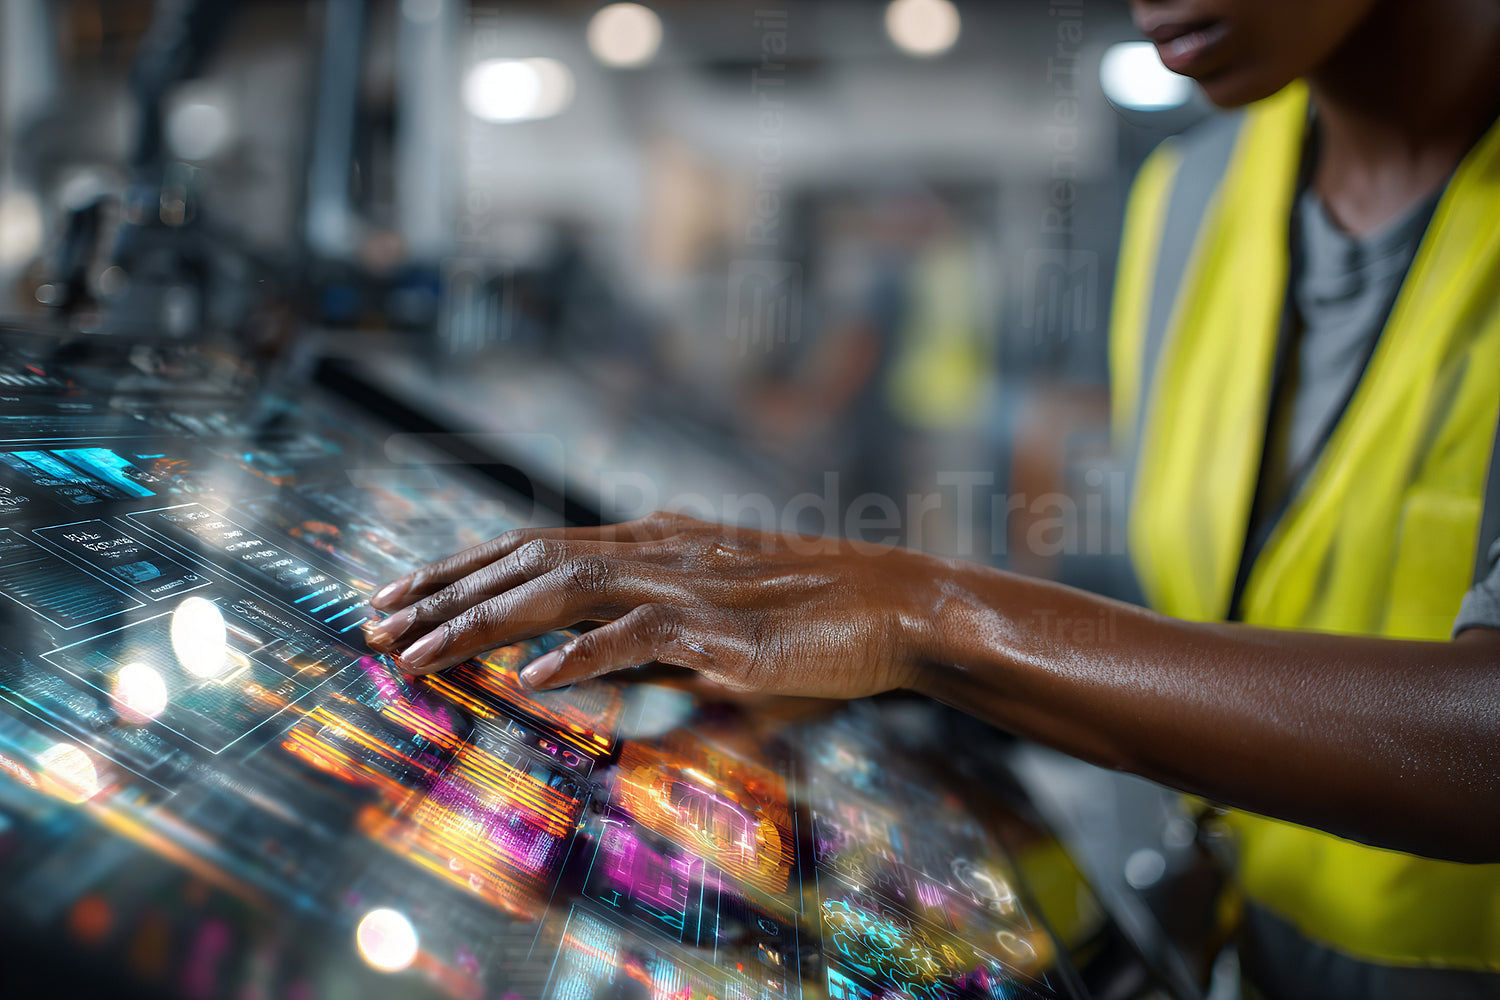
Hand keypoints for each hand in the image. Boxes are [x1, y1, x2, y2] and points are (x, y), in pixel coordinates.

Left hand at [361, 511, 942, 697]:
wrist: (895, 605)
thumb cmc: (808, 626)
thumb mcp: (712, 632)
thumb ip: (648, 644)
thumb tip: (586, 672)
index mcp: (649, 545)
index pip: (532, 547)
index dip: (458, 569)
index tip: (399, 596)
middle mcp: (654, 550)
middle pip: (525, 557)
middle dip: (441, 591)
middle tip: (370, 622)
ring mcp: (684, 581)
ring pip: (560, 587)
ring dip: (480, 621)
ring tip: (415, 652)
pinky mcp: (721, 625)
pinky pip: (639, 634)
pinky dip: (583, 653)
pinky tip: (533, 678)